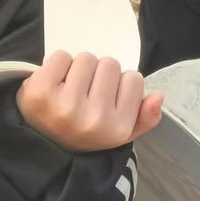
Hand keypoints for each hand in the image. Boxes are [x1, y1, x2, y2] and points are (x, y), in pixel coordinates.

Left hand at [17, 51, 163, 152]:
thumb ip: (145, 118)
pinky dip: (59, 65)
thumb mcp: (120, 135)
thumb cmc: (85, 133)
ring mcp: (66, 104)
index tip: (106, 98)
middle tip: (86, 92)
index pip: (134, 79)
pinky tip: (55, 84)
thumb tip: (158, 95)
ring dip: (79, 68)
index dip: (119, 84)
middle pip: (110, 64)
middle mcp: (95, 118)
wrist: (41, 144)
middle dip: (99, 74)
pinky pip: (61, 56)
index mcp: (118, 128)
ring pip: (86, 58)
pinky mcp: (41, 91)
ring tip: (70, 88)